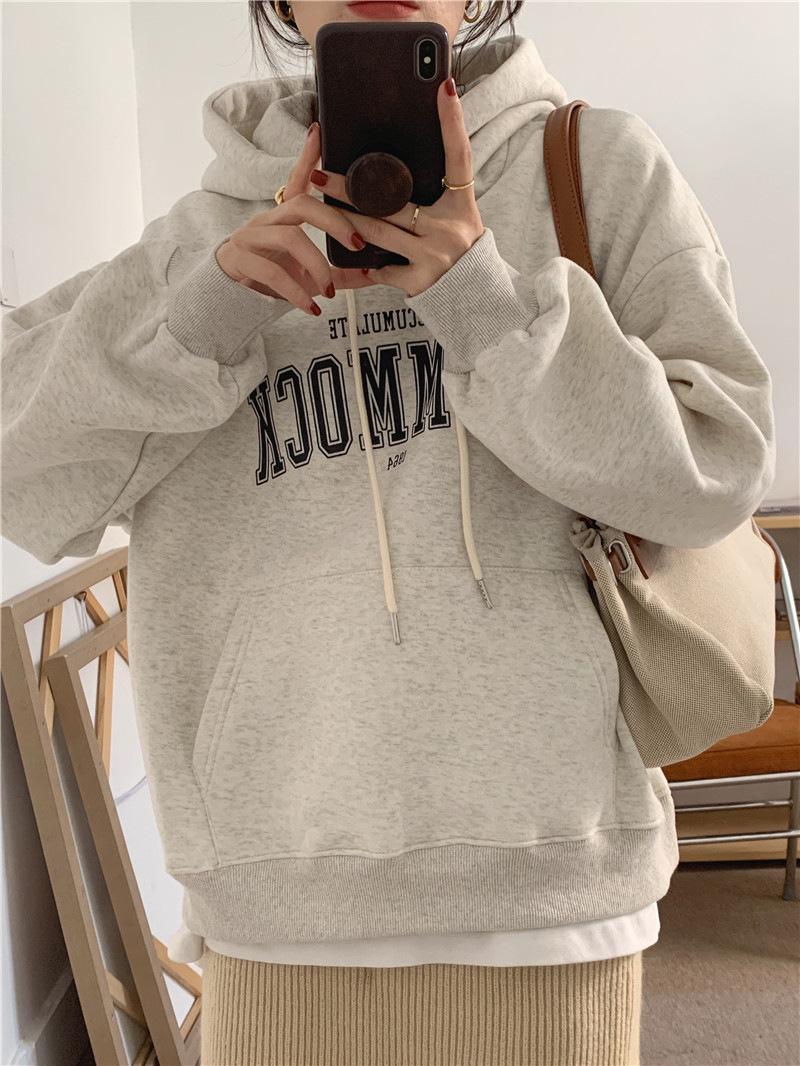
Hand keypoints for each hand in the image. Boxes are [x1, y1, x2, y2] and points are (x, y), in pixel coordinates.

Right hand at [215, 122, 373, 316]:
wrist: (227, 298)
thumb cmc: (270, 280)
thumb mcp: (307, 275)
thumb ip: (338, 274)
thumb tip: (372, 273)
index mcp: (282, 217)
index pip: (297, 182)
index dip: (307, 157)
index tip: (319, 130)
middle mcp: (266, 220)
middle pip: (303, 205)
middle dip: (334, 221)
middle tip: (357, 243)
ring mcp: (250, 237)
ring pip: (290, 238)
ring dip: (317, 265)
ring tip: (329, 291)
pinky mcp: (240, 260)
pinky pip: (273, 272)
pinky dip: (297, 293)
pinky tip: (312, 308)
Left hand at [306, 77, 484, 297]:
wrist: (478, 299)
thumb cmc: (459, 252)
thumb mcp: (457, 219)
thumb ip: (432, 197)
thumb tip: (394, 172)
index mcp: (462, 204)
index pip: (459, 155)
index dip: (453, 121)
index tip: (443, 87)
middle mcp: (450, 226)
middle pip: (391, 200)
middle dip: (350, 188)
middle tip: (318, 174)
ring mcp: (436, 255)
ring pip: (377, 233)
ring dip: (343, 223)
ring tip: (315, 209)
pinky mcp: (422, 281)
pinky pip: (382, 271)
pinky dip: (362, 271)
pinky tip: (342, 270)